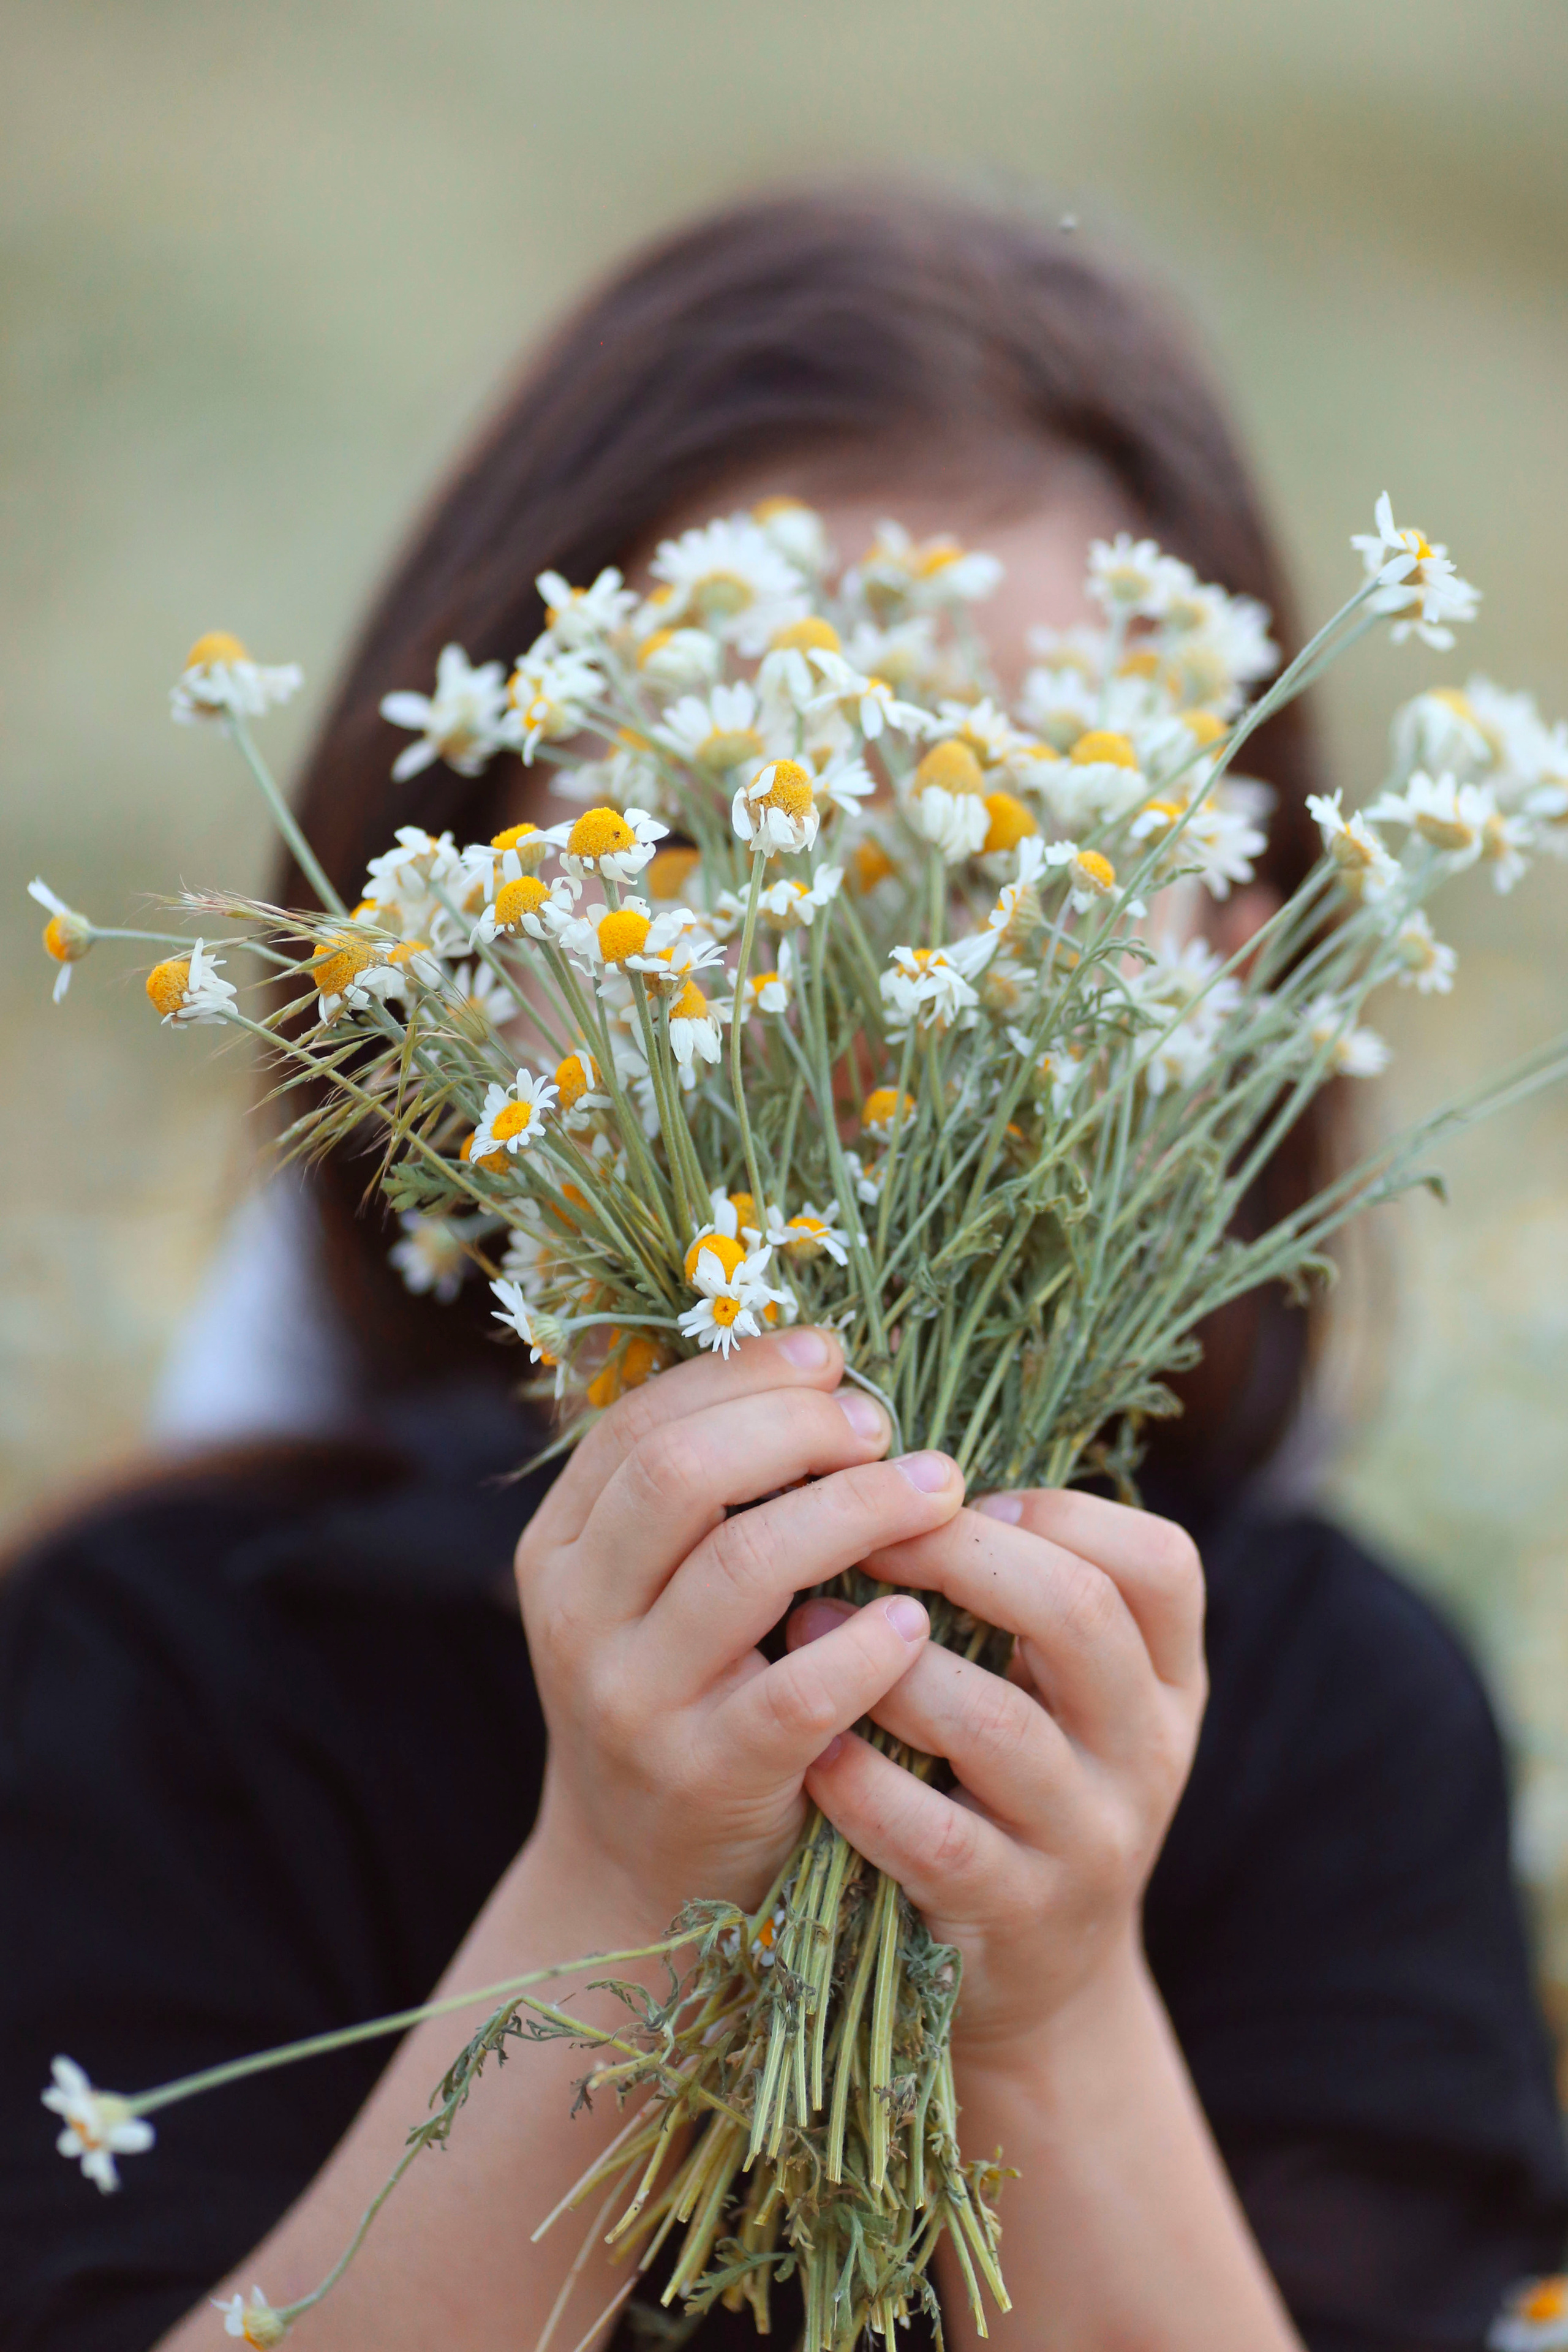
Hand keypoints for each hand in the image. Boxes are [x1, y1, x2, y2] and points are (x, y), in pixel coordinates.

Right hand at [513, 1328, 964, 1931]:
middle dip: (797, 1427)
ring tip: (936, 1493)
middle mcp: (577, 1616)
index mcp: (561, 1549)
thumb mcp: (651, 1593)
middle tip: (883, 1429)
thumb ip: (703, 1495)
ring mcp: (632, 1701)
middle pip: (682, 1473)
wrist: (638, 1876)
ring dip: (855, 1512)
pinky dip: (867, 1645)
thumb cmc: (679, 1696)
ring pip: (744, 1566)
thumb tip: (819, 1368)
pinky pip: (795, 1692)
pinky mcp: (704, 1778)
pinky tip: (919, 1620)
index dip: (743, 1374)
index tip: (832, 1356)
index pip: (641, 1422)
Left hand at [789, 1488, 1205, 2056]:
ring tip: (807, 1618)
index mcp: (1165, 1681)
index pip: (1160, 1562)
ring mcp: (1088, 1842)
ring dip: (887, 1664)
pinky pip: (933, 1836)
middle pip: (1078, 1614)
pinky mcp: (1012, 1918)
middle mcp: (1146, 1754)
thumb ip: (1022, 1596)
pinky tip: (808, 1744)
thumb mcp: (1063, 1696)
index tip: (957, 1496)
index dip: (1057, 1509)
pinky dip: (861, 1781)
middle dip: (959, 1555)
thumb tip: (907, 1465)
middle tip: (866, 1533)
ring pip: (996, 1723)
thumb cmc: (1020, 1791)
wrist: (1038, 1987)